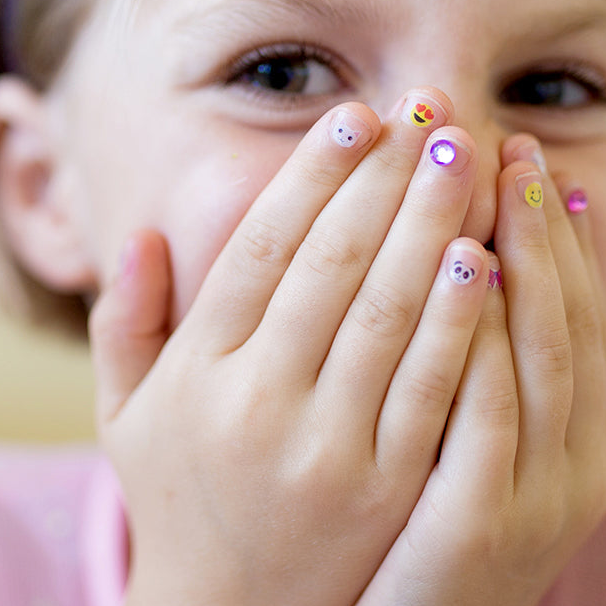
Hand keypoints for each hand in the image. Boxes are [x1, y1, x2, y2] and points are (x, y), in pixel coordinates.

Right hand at [89, 89, 491, 605]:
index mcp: (200, 370)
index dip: (312, 173)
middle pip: (336, 262)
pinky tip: (485, 252)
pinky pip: (433, 385)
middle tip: (429, 109)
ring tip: (463, 155)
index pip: (262, 247)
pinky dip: (460, 314)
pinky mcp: (388, 489)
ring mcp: (327, 447)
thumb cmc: (180, 496)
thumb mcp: (124, 412)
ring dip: (432, 222)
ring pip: (390, 311)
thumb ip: (121, 321)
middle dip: (387, 176)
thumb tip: (140, 235)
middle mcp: (259, 400)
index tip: (355, 116)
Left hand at [350, 137, 605, 605]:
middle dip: (529, 220)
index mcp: (571, 436)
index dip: (545, 229)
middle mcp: (569, 459)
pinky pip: (491, 411)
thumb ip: (486, 364)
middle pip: (554, 315)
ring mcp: (534, 494)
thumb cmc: (422, 525)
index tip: (517, 155)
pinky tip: (470, 264)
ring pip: (535, 351)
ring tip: (493, 173)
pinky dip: (487, 335)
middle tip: (504, 140)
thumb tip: (476, 262)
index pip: (562, 309)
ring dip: (520, 254)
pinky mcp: (483, 529)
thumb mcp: (480, 448)